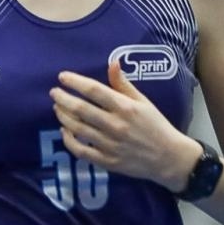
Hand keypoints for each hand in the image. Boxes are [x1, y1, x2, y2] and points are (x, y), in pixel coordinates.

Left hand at [51, 60, 201, 191]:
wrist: (169, 158)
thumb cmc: (156, 125)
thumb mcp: (143, 101)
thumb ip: (123, 84)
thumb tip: (112, 63)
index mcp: (125, 107)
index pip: (94, 90)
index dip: (75, 82)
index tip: (62, 77)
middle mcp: (116, 125)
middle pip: (81, 109)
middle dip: (63, 98)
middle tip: (54, 92)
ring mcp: (110, 145)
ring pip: (78, 129)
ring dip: (63, 116)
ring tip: (57, 108)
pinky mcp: (107, 161)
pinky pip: (81, 151)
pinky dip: (69, 140)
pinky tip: (64, 130)